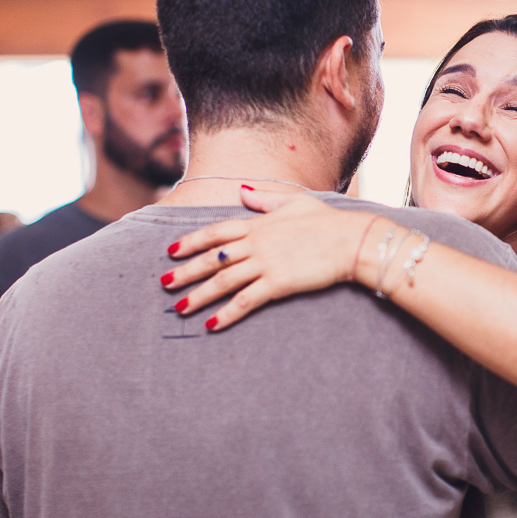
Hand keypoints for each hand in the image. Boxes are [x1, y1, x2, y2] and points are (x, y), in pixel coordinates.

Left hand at [162, 189, 379, 330]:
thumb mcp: (295, 201)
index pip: (216, 231)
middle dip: (186, 272)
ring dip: (198, 296)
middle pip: (212, 258)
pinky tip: (211, 326)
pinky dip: (226, 314)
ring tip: (179, 309)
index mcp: (258, 223)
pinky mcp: (277, 284)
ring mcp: (265, 263)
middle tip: (165, 284)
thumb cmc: (327, 221)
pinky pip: (245, 301)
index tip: (172, 251)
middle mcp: (256, 243)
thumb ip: (265, 199)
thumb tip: (243, 192)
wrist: (351, 240)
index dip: (192, 241)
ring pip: (223, 282)